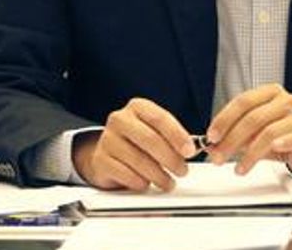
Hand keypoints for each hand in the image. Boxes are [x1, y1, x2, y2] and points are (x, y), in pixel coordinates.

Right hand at [73, 97, 195, 190]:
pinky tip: (147, 183)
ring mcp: (107, 139)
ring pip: (138, 159)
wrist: (109, 152)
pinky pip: (125, 173)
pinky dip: (140, 181)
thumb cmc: (139, 140)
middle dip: (170, 158)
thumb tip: (192, 149)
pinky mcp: (100, 160)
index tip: (190, 151)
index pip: (160, 119)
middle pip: (150, 140)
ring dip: (158, 175)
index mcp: (138, 107)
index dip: (177, 136)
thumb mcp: (157, 131)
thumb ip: (173, 137)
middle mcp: (120, 119)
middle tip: (182, 170)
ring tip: (169, 182)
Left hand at [205, 83, 291, 179]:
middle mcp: (287, 100)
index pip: (243, 101)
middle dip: (232, 140)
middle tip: (219, 156)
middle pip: (254, 118)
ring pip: (269, 132)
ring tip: (240, 167)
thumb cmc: (284, 135)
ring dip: (250, 153)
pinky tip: (271, 152)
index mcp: (271, 94)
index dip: (224, 119)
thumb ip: (237, 136)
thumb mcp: (257, 133)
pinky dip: (280, 145)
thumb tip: (214, 146)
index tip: (212, 136)